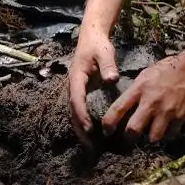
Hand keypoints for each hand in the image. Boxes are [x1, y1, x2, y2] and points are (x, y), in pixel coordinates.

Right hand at [68, 30, 119, 145]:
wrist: (91, 37)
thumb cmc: (98, 45)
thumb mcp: (104, 52)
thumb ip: (108, 65)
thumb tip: (112, 79)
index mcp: (76, 77)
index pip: (77, 99)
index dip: (82, 114)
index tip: (89, 128)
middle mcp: (73, 86)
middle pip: (73, 111)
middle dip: (79, 129)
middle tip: (89, 146)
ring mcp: (76, 90)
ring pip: (75, 113)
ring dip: (81, 129)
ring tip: (90, 147)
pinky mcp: (82, 92)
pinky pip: (81, 110)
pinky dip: (84, 123)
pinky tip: (93, 134)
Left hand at [102, 36, 184, 142]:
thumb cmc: (167, 69)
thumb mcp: (145, 75)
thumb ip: (135, 91)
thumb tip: (124, 106)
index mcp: (139, 89)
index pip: (118, 109)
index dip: (109, 123)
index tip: (106, 131)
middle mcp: (151, 102)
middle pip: (134, 130)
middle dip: (129, 138)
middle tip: (130, 138)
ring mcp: (166, 111)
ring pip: (153, 137)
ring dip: (150, 137)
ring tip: (151, 133)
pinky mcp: (180, 117)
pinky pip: (170, 135)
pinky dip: (167, 135)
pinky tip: (166, 130)